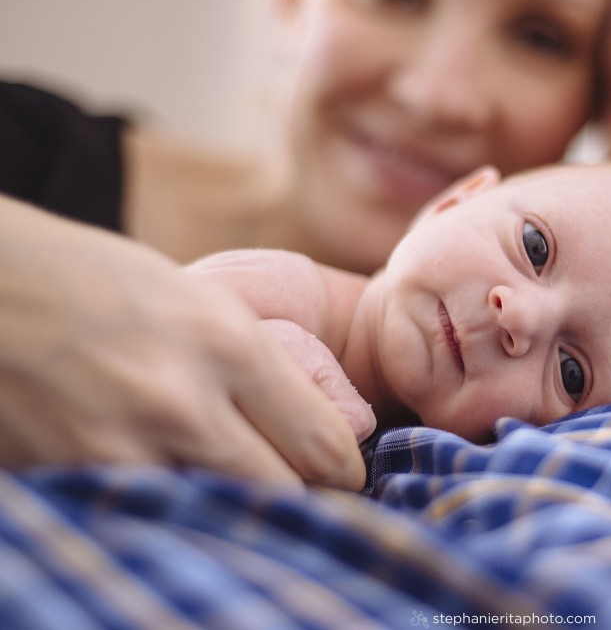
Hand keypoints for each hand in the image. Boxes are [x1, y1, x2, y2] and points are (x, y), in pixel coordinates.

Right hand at [0, 197, 364, 488]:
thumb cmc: (103, 283)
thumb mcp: (203, 301)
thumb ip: (258, 361)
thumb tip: (317, 419)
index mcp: (229, 343)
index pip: (322, 443)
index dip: (346, 471)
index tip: (346, 476)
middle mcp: (185, 401)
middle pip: (282, 492)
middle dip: (304, 498)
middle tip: (305, 492)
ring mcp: (126, 446)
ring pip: (222, 515)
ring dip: (241, 509)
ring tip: (243, 487)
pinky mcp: (76, 477)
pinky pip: (156, 515)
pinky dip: (179, 510)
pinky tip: (181, 486)